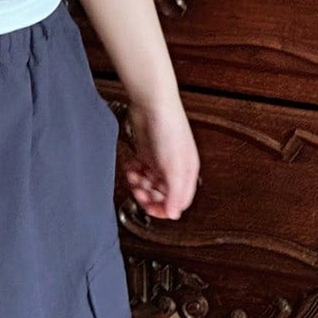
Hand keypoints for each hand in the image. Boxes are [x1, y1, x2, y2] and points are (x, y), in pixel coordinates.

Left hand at [121, 96, 199, 220]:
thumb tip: (174, 214)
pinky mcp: (147, 152)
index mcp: (187, 173)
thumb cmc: (169, 128)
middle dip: (148, 196)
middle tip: (138, 191)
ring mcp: (160, 160)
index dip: (164, 209)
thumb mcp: (174, 166)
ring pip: (148, 184)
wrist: (152, 103)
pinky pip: (139, 171)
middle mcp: (175, 168)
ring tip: (133, 176)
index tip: (150, 208)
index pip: (179, 202)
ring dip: (139, 184)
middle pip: (161, 195)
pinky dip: (133, 172)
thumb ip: (175, 192)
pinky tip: (131, 167)